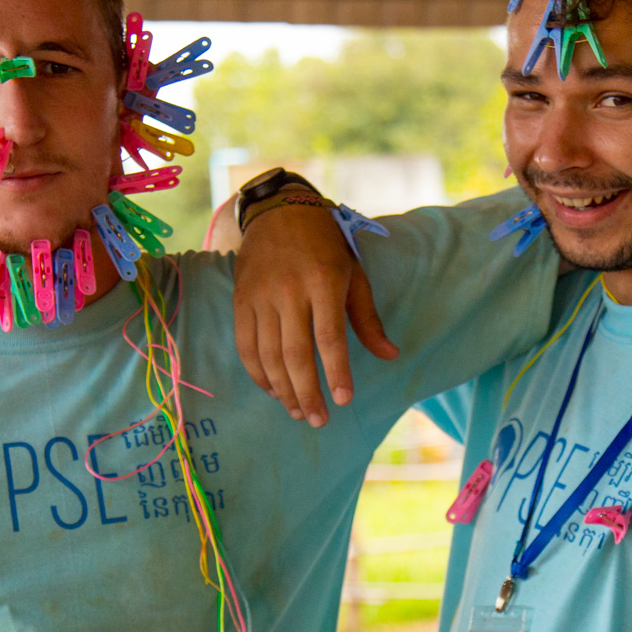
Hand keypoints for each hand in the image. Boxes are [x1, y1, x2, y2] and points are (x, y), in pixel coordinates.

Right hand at [233, 205, 398, 426]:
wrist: (278, 211)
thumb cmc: (324, 245)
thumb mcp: (353, 274)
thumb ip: (368, 319)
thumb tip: (390, 356)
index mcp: (324, 282)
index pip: (329, 338)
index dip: (337, 373)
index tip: (344, 400)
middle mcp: (289, 291)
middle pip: (296, 354)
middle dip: (307, 393)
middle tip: (319, 420)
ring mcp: (261, 296)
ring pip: (268, 355)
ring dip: (283, 390)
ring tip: (298, 412)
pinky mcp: (240, 301)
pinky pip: (245, 345)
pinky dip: (258, 373)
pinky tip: (272, 390)